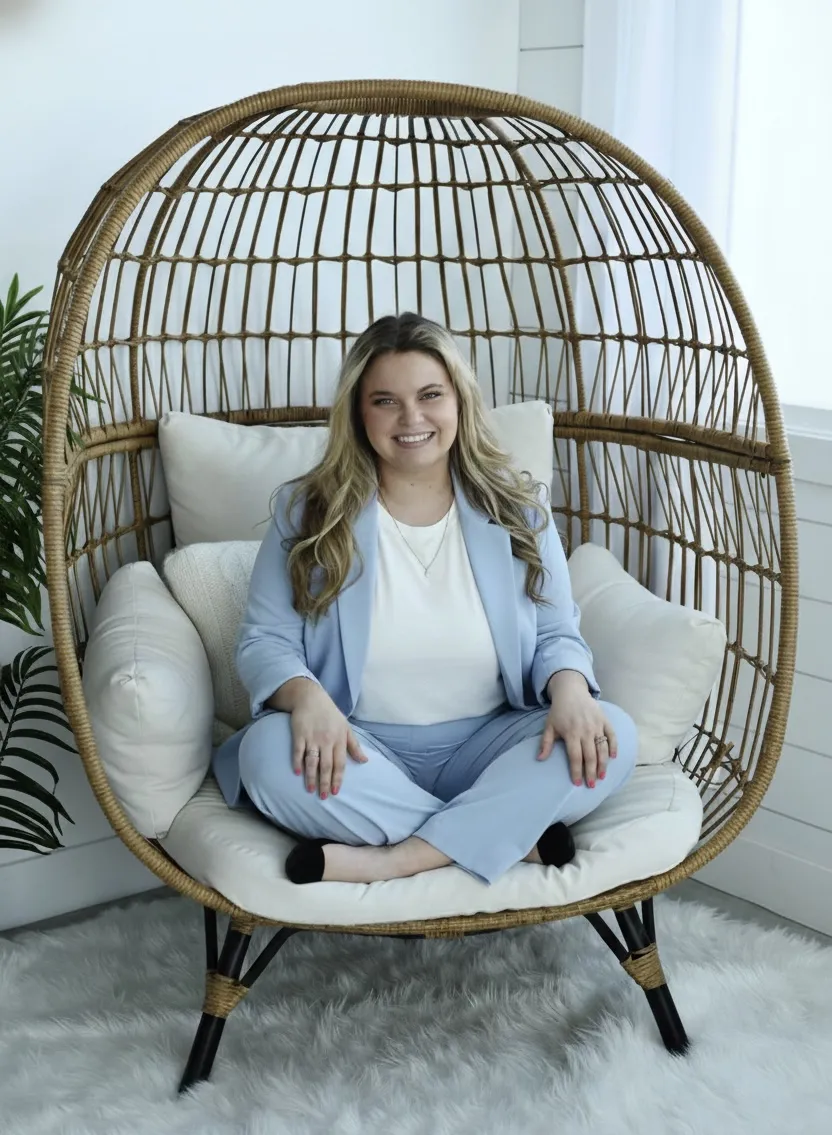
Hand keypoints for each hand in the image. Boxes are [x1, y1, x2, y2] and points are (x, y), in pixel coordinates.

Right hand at [290, 685, 367, 798]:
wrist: (311, 697)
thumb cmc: (331, 714)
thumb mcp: (346, 727)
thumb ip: (354, 745)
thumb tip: (365, 761)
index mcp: (339, 739)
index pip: (340, 763)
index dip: (338, 778)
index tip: (335, 792)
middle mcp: (326, 740)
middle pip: (326, 765)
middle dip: (325, 782)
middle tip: (323, 797)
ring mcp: (312, 737)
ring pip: (312, 761)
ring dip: (311, 777)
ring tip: (310, 790)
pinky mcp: (299, 734)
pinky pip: (298, 751)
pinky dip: (297, 762)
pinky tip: (297, 773)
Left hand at [537, 670, 617, 787]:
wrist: (571, 691)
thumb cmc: (559, 711)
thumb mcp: (549, 726)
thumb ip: (545, 743)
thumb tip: (540, 759)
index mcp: (571, 733)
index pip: (575, 757)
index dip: (576, 771)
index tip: (578, 783)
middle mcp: (586, 730)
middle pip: (590, 756)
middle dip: (591, 772)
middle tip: (591, 785)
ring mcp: (597, 725)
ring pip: (602, 749)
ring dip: (603, 764)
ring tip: (602, 777)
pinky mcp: (604, 720)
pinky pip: (612, 736)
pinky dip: (614, 747)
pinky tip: (613, 758)